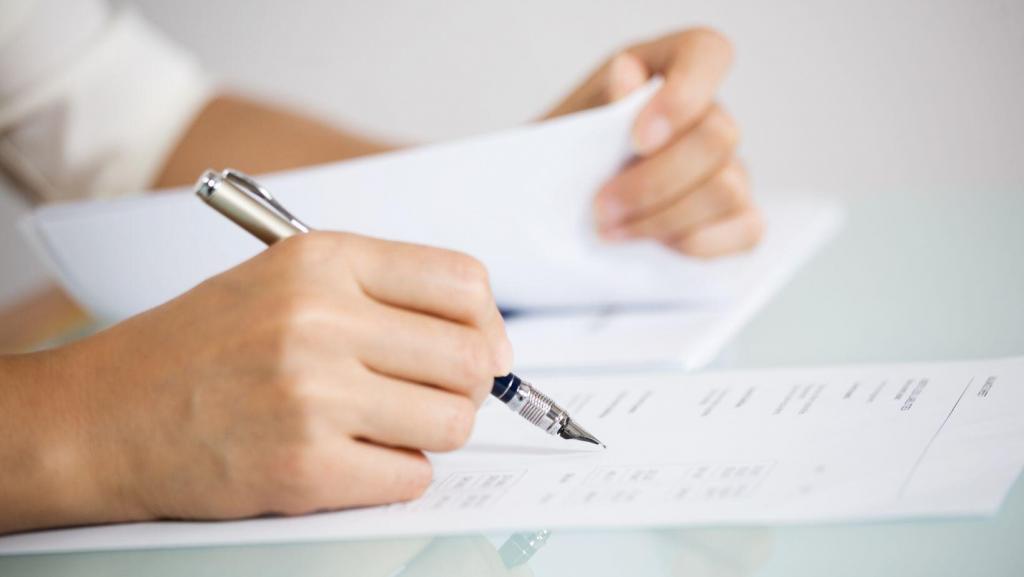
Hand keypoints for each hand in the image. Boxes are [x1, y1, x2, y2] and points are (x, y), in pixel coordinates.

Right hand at [0, 232, 511, 532]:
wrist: (106, 415)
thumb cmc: (201, 348)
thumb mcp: (286, 280)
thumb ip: (382, 294)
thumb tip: (485, 337)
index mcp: (322, 260)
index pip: (463, 282)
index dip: (486, 322)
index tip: (481, 346)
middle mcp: (320, 319)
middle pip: (471, 358)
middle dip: (466, 386)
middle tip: (435, 394)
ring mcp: (312, 394)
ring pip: (452, 422)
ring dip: (432, 432)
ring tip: (384, 425)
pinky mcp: (304, 465)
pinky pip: (412, 476)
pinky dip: (396, 474)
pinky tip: (354, 457)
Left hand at [547, 28, 761, 256]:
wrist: (551, 211)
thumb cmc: (562, 162)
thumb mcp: (564, 127)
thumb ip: (598, 102)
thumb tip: (627, 78)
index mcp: (664, 69)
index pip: (706, 53)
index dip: (682, 96)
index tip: (637, 141)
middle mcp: (706, 114)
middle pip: (717, 136)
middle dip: (654, 182)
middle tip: (601, 209)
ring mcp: (728, 166)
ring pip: (727, 188)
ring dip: (664, 218)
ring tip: (612, 232)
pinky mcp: (738, 217)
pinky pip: (746, 229)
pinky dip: (695, 244)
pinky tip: (652, 247)